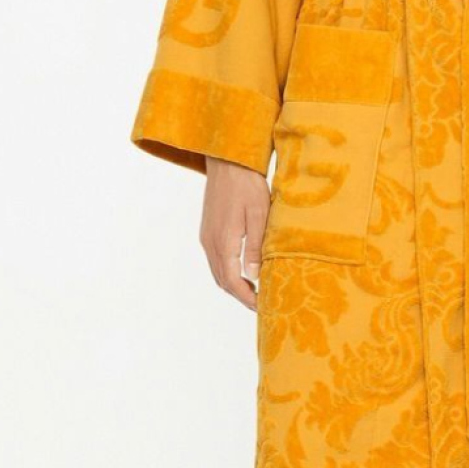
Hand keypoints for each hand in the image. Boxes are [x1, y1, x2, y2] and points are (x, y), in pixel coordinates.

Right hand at [200, 156, 270, 311]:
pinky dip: (228, 272)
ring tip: (254, 292)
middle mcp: (210, 242)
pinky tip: (242, 271)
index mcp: (223, 241)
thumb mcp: (259, 215)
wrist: (227, 161)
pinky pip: (216, 260)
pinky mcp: (208, 230)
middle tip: (260, 304)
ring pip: (217, 271)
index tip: (261, 307)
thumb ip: (255, 247)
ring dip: (233, 285)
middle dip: (240, 296)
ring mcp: (206, 236)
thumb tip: (254, 276)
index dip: (246, 298)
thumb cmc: (247, 184)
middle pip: (222, 280)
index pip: (232, 281)